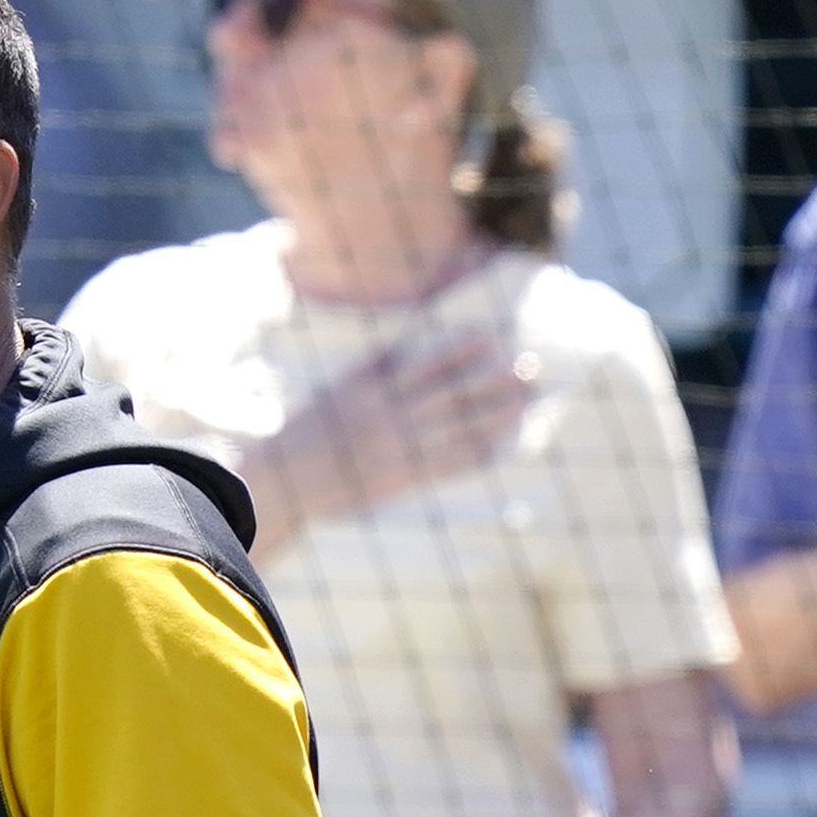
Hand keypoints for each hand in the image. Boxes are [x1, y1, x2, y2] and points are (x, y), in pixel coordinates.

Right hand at [288, 328, 532, 532]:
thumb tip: (408, 342)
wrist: (285, 479)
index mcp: (370, 390)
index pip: (423, 365)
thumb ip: (374, 367)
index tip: (491, 337)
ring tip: (529, 401)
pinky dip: (479, 454)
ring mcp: (398, 449)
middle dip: (495, 382)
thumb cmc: (309, 429)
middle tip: (532, 369)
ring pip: (459, 429)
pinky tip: (505, 444)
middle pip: (453, 396)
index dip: (460, 351)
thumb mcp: (338, 388)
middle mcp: (388, 417)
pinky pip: (450, 465)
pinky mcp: (403, 478)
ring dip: (499, 415)